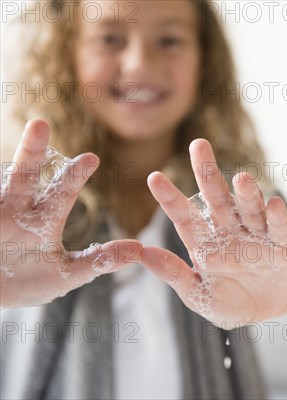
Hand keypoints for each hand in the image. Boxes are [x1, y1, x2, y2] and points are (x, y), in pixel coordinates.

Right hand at [0, 119, 142, 306]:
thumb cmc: (24, 281)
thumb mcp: (65, 274)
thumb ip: (99, 261)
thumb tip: (138, 249)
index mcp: (42, 219)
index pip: (60, 192)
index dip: (73, 176)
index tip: (91, 157)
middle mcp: (15, 211)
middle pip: (23, 176)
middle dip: (31, 151)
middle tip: (40, 124)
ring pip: (0, 183)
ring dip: (7, 160)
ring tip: (18, 132)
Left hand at [143, 139, 286, 328]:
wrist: (268, 315)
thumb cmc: (229, 304)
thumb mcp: (198, 294)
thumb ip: (174, 274)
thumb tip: (142, 252)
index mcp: (206, 243)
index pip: (185, 217)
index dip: (170, 198)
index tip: (154, 177)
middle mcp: (230, 232)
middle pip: (217, 199)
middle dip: (208, 173)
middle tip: (198, 146)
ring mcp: (258, 235)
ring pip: (250, 209)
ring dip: (246, 194)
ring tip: (241, 178)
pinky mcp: (284, 245)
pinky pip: (280, 228)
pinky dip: (278, 216)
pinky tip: (274, 203)